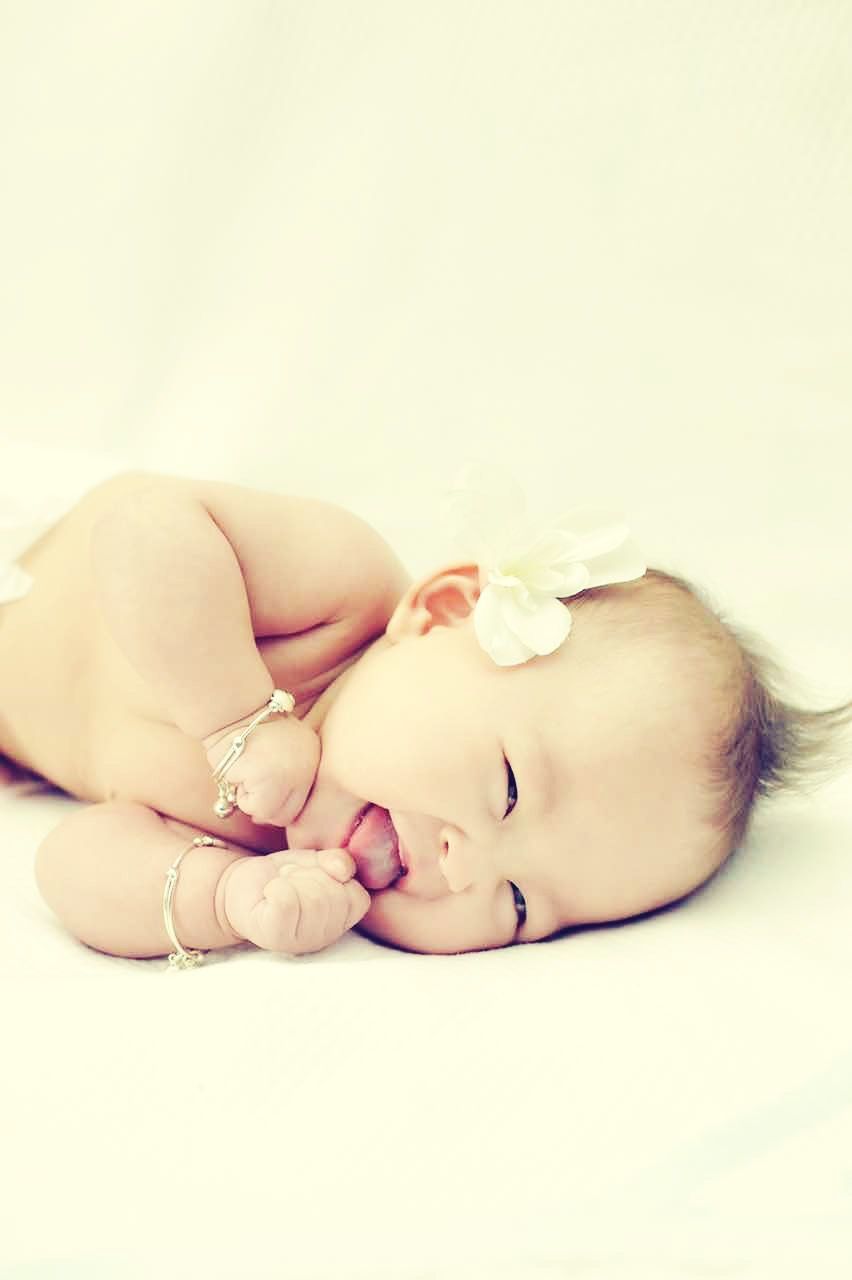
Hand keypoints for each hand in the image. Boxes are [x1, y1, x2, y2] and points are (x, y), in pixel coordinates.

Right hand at [204, 711, 320, 826]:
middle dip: (264, 807)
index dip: (277, 804)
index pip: (301, 802)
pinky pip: (249, 805)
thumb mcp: (282, 747)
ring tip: (244, 769)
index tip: (261, 795)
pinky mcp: (265, 779)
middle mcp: (307, 767)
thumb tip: (265, 816)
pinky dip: (237, 792)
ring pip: (266, 814)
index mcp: (314, 755)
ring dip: (248, 797)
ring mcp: (288, 775)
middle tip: (248, 785)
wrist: (232, 708)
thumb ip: (283, 776)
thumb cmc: (249, 729)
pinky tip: (237, 768)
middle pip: (286, 815)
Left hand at [219, 849, 371, 954]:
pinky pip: (287, 902)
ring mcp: (300, 942)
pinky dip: (277, 887)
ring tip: (281, 884)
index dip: (335, 877)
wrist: (242, 886)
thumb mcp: (316, 861)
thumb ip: (337, 861)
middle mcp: (325, 937)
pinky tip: (270, 892)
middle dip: (310, 874)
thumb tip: (344, 871)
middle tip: (292, 878)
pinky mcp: (274, 937)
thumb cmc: (283, 875)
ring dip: (292, 879)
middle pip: (334, 897)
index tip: (314, 874)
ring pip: (313, 899)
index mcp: (341, 920)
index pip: (357, 897)